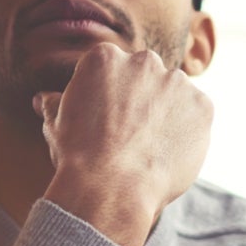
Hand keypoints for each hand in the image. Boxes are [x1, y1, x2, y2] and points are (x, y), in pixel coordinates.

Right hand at [34, 44, 212, 245]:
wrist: (111, 187)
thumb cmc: (78, 156)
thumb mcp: (56, 125)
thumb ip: (54, 103)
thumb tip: (42, 99)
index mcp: (105, 58)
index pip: (114, 70)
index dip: (111, 98)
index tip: (108, 122)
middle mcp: (144, 61)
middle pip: (147, 77)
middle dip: (142, 100)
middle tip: (131, 135)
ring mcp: (177, 82)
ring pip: (175, 95)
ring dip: (167, 114)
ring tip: (150, 148)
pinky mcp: (203, 106)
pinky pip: (197, 114)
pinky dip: (188, 131)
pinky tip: (169, 153)